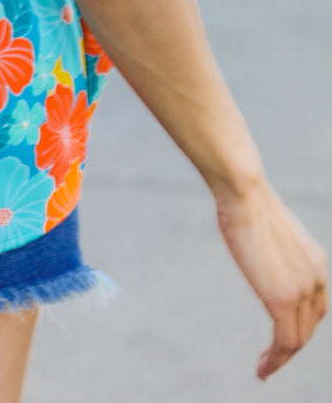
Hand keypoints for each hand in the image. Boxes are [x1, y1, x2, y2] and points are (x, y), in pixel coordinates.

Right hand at [215, 178, 327, 379]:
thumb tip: (258, 245)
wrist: (244, 193)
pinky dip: (276, 360)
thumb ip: (274, 249)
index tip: (281, 337)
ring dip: (282, 359)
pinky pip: (285, 342)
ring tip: (264, 370)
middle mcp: (317, 278)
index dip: (301, 325)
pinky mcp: (282, 299)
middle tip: (272, 359)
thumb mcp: (270, 230)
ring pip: (298, 339)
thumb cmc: (246, 202)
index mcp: (316, 262)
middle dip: (292, 346)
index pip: (315, 306)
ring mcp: (302, 290)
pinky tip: (262, 370)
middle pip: (309, 326)